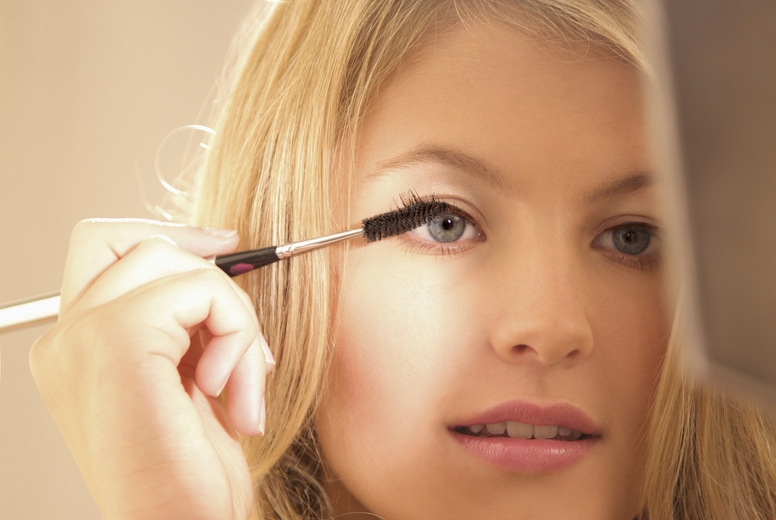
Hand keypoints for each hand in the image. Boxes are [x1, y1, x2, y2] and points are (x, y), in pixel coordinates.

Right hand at [30, 219, 272, 519]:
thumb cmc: (188, 470)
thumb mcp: (186, 378)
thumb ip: (184, 320)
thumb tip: (218, 257)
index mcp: (74, 346)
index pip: (107, 248)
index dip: (170, 237)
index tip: (226, 248)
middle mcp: (64, 337)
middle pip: (141, 243)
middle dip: (209, 276)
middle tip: (242, 336)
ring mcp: (82, 336)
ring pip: (178, 262)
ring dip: (234, 320)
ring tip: (240, 386)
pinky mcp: (117, 341)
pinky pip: (201, 289)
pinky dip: (238, 334)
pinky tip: (230, 394)